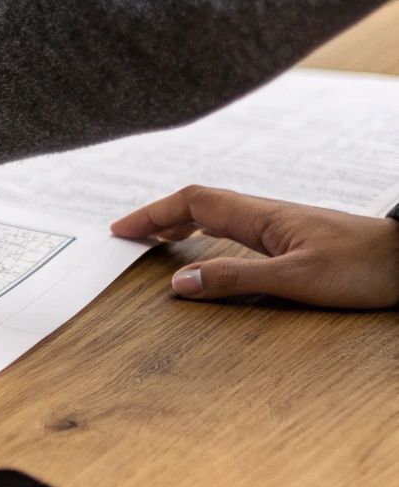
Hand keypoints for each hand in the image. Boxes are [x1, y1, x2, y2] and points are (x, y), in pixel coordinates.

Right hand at [110, 185, 398, 309]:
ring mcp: (280, 226)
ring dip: (181, 223)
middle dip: (158, 216)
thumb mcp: (297, 280)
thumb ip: (236, 279)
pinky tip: (208, 249)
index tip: (121, 231)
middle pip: (199, 203)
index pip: (192, 203)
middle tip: (129, 236)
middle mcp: (266, 215)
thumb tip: (179, 284)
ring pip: (217, 214)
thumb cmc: (365, 267)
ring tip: (157, 241)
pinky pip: (235, 228)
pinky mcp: (293, 239)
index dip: (151, 213)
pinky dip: (207, 234)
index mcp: (260, 217)